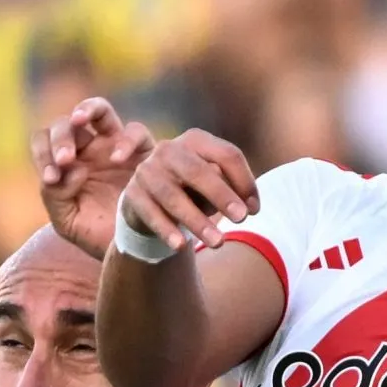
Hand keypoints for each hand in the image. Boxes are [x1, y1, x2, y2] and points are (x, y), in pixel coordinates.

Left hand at [34, 97, 156, 258]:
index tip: (50, 179)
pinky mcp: (145, 153)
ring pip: (99, 110)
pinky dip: (125, 140)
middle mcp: (88, 150)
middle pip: (66, 123)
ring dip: (86, 110)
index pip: (44, 141)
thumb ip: (54, 197)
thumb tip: (63, 172)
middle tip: (64, 161)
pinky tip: (116, 159)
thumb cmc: (99, 236)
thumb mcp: (68, 222)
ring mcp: (116, 147)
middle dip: (60, 138)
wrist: (136, 250)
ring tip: (79, 120)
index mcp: (66, 164)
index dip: (42, 153)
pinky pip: (136, 132)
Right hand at [119, 129, 260, 254]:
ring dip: (197, 221)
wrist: (151, 203)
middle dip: (221, 195)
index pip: (226, 154)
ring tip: (218, 242)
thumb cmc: (192, 192)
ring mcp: (147, 170)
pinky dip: (166, 229)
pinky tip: (181, 246)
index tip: (254, 210)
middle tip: (241, 219)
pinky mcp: (132, 193)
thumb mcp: (213, 186)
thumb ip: (229, 187)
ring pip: (173, 196)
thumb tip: (246, 203)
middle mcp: (169, 149)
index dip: (245, 181)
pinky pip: (150, 213)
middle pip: (198, 171)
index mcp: (196, 140)